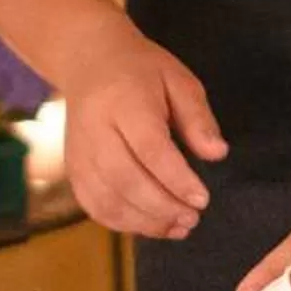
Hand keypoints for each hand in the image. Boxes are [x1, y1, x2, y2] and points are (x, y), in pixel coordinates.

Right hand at [54, 17, 224, 238]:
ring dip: (144, 222)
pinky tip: (152, 225)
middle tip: (193, 219)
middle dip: (162, 207)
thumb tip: (217, 153)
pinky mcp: (73, 169)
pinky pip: (93, 205)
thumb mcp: (178, 80)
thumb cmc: (141, 71)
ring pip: (106, 198)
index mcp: (124, 102)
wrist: (88, 62)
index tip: (203, 199)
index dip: (177, 179)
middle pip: (124, 179)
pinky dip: (122, 223)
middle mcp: (95, 130)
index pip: (150, 148)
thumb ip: (197, 117)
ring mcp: (79, 153)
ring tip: (179, 227)